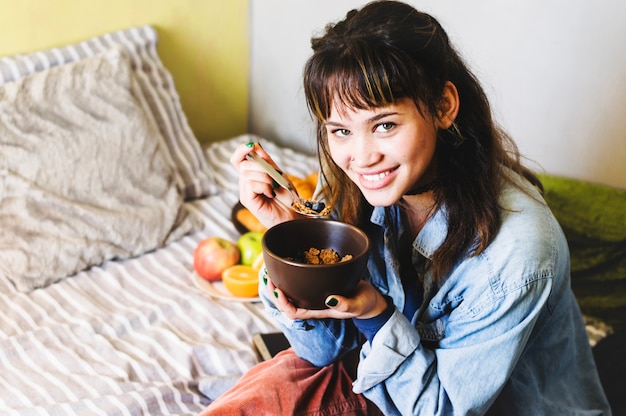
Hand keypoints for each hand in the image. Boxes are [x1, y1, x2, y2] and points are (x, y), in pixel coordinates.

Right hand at [230, 142, 300, 227]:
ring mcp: (245, 193)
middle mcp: (245, 184)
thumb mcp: (278, 174)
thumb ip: (267, 162)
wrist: (293, 214)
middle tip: (274, 177)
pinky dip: (264, 186)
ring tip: (274, 188)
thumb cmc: (286, 197)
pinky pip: (250, 184)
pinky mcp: (247, 201)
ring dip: (265, 177)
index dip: (241, 150)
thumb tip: (256, 146)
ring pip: (247, 174)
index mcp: (252, 176)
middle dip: (261, 166)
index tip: (252, 145)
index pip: (238, 159)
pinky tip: (270, 194)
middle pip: (243, 165)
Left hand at [264, 276, 388, 320]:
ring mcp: (315, 294)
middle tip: (268, 276)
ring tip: (271, 270)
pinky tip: (288, 263)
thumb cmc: (364, 304)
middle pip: (287, 302)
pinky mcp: (320, 284)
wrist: (371, 299)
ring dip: (280, 283)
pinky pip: (302, 282)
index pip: (294, 312)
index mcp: (318, 310)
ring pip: (292, 292)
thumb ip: (345, 304)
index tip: (277, 290)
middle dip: (275, 291)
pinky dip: (292, 274)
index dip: (283, 303)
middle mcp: (313, 303)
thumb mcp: (357, 305)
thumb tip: (329, 300)